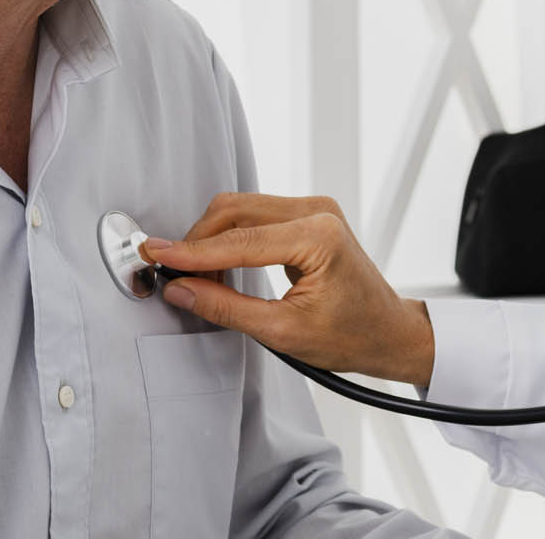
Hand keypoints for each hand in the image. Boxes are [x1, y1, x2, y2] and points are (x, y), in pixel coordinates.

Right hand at [140, 192, 435, 387]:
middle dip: (198, 242)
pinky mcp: (308, 216)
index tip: (155, 255)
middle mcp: (317, 212)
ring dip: (211, 240)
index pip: (239, 240)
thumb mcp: (283, 332)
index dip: (191, 251)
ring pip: (241, 210)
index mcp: (318, 237)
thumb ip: (226, 308)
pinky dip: (230, 238)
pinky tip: (220, 268)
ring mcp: (314, 209)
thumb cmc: (352, 335)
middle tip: (171, 275)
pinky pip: (255, 216)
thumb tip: (181, 290)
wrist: (389, 332)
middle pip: (234, 211)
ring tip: (197, 279)